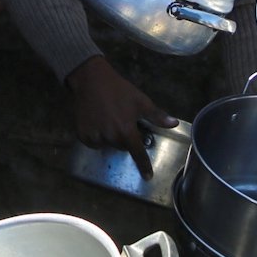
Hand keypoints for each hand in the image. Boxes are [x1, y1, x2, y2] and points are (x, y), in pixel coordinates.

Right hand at [65, 56, 173, 176]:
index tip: (148, 176)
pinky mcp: (82, 134)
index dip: (144, 165)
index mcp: (126, 130)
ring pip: (107, 145)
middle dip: (125, 138)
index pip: (137, 153)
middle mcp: (110, 136)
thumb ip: (156, 116)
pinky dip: (97, 137)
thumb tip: (174, 124)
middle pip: (122, 147)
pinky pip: (93, 143)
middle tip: (123, 123)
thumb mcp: (141, 101)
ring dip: (110, 138)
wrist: (92, 80)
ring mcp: (94, 136)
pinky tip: (98, 123)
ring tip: (109, 121)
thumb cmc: (119, 90)